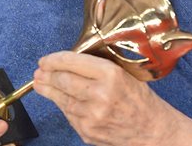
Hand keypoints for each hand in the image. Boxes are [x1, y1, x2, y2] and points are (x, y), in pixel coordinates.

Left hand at [33, 51, 191, 145]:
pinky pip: (68, 114)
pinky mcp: (87, 131)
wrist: (153, 131)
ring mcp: (92, 115)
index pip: (72, 62)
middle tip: (39, 71)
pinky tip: (59, 99)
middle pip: (62, 80)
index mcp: (110, 75)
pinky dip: (62, 105)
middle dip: (46, 75)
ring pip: (61, 99)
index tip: (45, 59)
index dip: (54, 59)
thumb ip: (98, 67)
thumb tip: (68, 62)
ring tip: (40, 83)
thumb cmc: (140, 100)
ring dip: (48, 90)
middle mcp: (100, 94)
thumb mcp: (124, 73)